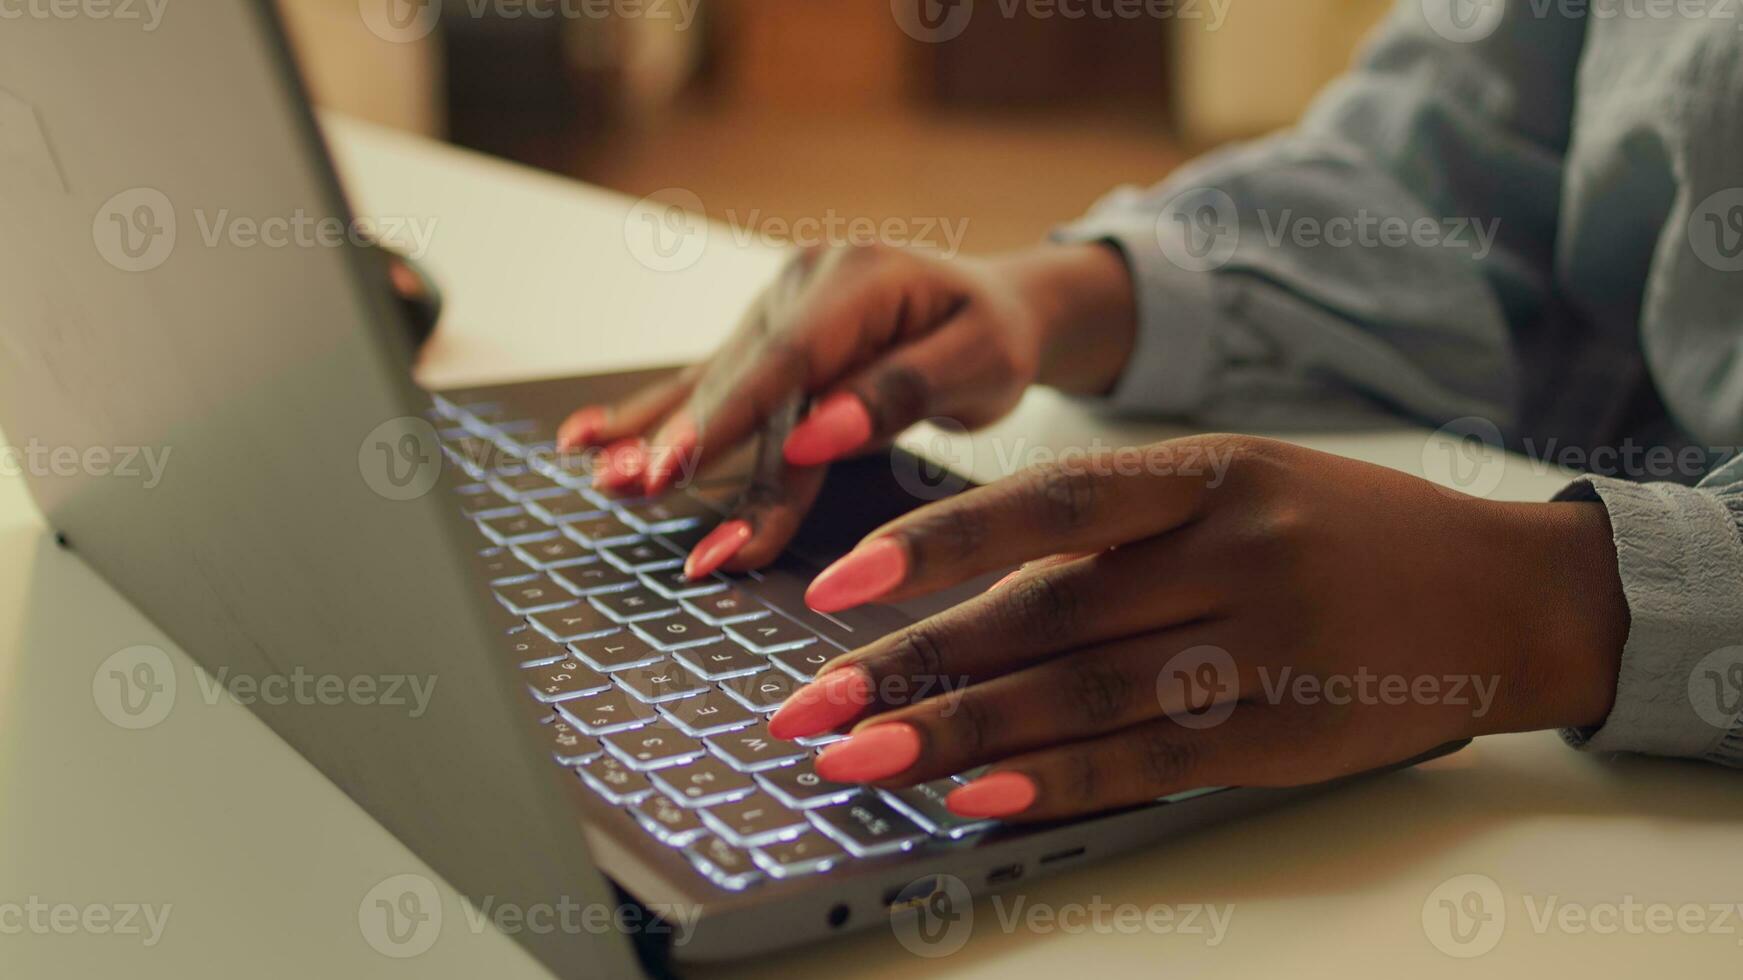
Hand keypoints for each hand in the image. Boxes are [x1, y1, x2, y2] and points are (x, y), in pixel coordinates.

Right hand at [555, 242, 1134, 578]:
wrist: (996, 306)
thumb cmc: (995, 337)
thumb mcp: (983, 362)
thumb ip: (900, 392)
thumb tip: (816, 433)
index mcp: (860, 277)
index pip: (788, 357)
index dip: (734, 417)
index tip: (684, 466)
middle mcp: (803, 282)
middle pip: (742, 379)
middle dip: (684, 440)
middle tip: (631, 488)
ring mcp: (774, 307)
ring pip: (716, 386)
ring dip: (654, 435)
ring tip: (597, 475)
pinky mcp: (763, 340)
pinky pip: (708, 385)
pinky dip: (653, 417)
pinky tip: (587, 438)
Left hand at [767, 436, 1628, 821]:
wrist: (1507, 593)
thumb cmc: (1346, 530)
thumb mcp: (1244, 483)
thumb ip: (1121, 527)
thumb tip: (967, 590)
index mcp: (1214, 470)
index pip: (1051, 503)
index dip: (936, 541)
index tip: (839, 583)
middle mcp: (1237, 550)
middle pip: (1045, 613)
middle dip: (913, 663)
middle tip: (810, 706)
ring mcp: (1270, 644)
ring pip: (1086, 693)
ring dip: (960, 734)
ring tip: (858, 760)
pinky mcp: (1294, 733)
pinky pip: (1156, 762)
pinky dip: (1060, 781)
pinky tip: (976, 799)